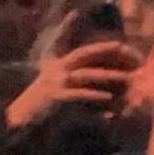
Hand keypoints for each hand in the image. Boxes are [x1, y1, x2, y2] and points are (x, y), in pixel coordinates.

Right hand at [5, 36, 141, 127]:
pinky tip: (108, 96)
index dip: (99, 45)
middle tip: (121, 46)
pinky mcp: (56, 96)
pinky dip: (93, 94)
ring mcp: (57, 81)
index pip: (82, 49)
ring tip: (126, 76)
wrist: (27, 113)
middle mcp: (59, 68)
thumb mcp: (65, 85)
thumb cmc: (49, 100)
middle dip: (102, 48)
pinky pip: (78, 93)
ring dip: (107, 74)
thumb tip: (104, 83)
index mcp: (61, 63)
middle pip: (83, 53)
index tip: (118, 41)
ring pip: (85, 74)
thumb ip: (82, 81)